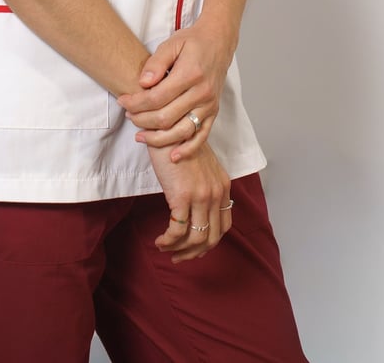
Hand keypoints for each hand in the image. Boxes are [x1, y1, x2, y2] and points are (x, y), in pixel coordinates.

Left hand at [117, 21, 234, 159]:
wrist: (218, 42)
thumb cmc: (192, 42)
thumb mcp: (171, 44)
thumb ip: (156, 63)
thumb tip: (143, 83)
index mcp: (190, 74)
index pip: (157, 97)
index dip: (136, 103)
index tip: (122, 101)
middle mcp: (202, 93)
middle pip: (166, 117)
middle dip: (142, 120)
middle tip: (128, 116)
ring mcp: (209, 105)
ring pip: (181, 131)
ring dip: (158, 138)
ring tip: (140, 136)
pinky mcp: (213, 113)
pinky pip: (201, 137)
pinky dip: (187, 149)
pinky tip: (172, 156)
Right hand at [148, 141, 232, 262]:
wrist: (167, 127)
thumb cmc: (178, 143)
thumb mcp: (200, 165)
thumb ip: (203, 184)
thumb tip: (195, 207)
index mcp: (222, 185)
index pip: (223, 225)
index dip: (209, 241)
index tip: (194, 248)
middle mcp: (216, 192)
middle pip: (211, 236)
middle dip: (194, 252)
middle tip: (179, 256)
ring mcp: (201, 195)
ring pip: (196, 238)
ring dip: (180, 250)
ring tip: (166, 249)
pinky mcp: (182, 195)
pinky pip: (178, 230)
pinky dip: (169, 240)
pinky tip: (160, 240)